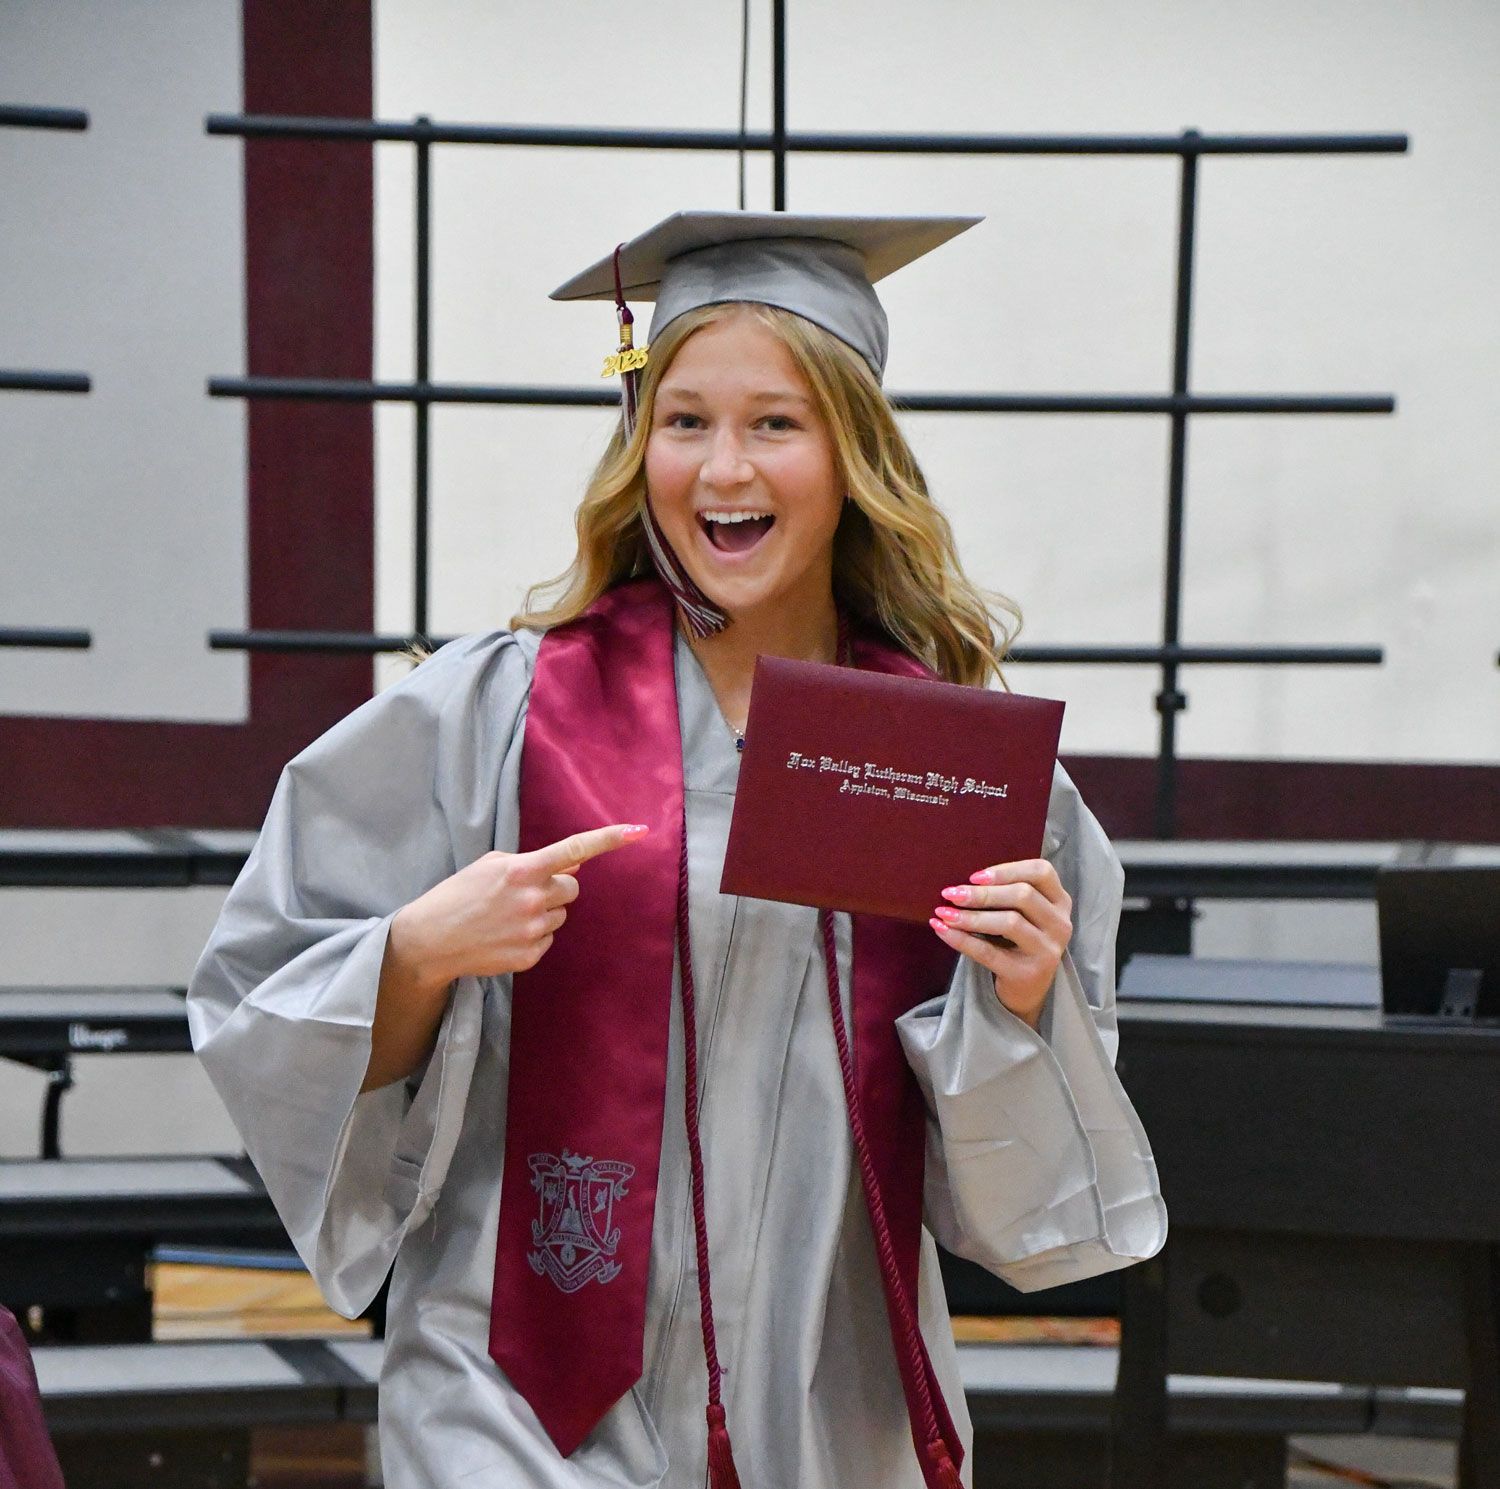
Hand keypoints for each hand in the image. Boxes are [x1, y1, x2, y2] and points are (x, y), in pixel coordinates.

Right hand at [395, 822, 648, 987]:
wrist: (429, 940)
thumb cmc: (459, 894)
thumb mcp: (491, 865)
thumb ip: (533, 862)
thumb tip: (576, 863)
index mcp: (521, 870)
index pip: (574, 849)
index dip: (609, 839)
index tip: (639, 831)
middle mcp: (532, 899)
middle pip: (572, 888)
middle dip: (555, 887)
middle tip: (524, 892)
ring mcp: (533, 930)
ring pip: (561, 915)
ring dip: (543, 912)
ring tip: (508, 916)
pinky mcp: (530, 956)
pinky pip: (549, 939)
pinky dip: (534, 936)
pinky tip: (505, 935)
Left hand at [928, 858, 1072, 1030]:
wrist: (1025, 990)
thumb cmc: (1017, 941)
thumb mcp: (1024, 913)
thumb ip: (1006, 893)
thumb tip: (961, 882)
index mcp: (1060, 901)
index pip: (1042, 872)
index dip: (1007, 870)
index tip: (974, 876)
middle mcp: (1060, 924)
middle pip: (1023, 895)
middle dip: (982, 893)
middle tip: (951, 894)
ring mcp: (1048, 950)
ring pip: (1009, 922)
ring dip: (971, 916)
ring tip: (944, 913)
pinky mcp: (1028, 973)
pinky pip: (989, 952)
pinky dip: (961, 939)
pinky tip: (942, 930)